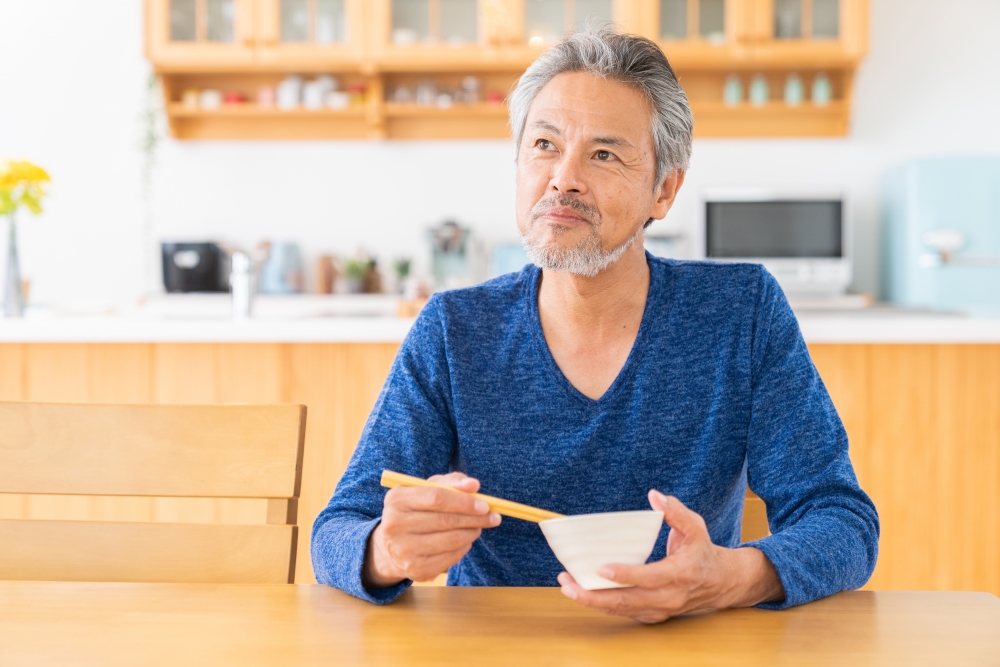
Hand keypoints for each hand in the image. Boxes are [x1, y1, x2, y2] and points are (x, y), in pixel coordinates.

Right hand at [363, 472, 501, 587]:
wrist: (391, 545)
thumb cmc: (416, 510)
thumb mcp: (428, 489)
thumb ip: (452, 482)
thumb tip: (473, 485)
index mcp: (396, 499)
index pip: (436, 498)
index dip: (464, 502)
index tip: (484, 505)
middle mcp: (394, 525)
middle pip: (445, 520)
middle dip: (475, 518)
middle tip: (492, 517)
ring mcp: (403, 550)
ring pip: (451, 540)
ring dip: (472, 532)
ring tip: (478, 527)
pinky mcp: (414, 569)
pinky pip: (450, 557)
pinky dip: (464, 547)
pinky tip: (465, 540)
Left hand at [557, 490, 783, 623]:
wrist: (721, 583)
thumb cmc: (703, 551)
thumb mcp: (696, 527)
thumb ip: (676, 511)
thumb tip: (655, 496)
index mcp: (680, 574)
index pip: (649, 578)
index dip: (625, 575)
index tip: (601, 568)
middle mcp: (669, 597)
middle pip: (628, 601)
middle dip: (595, 595)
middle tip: (568, 583)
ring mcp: (661, 609)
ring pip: (622, 610)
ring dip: (593, 601)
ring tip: (567, 587)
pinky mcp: (654, 615)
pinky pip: (625, 613)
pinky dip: (603, 605)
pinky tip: (584, 594)